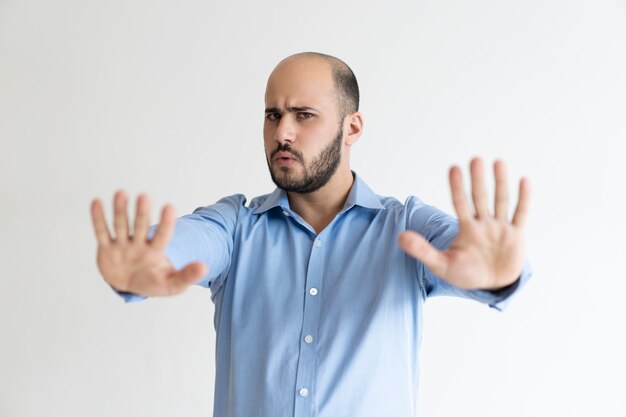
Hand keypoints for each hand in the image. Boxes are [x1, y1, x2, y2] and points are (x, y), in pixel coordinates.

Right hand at [90, 191, 206, 296]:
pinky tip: (97, 202)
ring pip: (121, 225)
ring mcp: (123, 245)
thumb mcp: (172, 284)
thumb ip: (186, 276)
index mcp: (156, 252)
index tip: (169, 206)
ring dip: (120, 210)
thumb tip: (205, 268)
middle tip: (144, 196)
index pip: (163, 236)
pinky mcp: (107, 249)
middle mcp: (139, 244)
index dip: (166, 223)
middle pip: (141, 227)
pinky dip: (98, 219)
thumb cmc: (153, 282)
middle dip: (142, 213)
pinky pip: (102, 233)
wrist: (131, 285)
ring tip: (121, 193)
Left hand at [398, 158, 529, 289]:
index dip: (457, 187)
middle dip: (478, 180)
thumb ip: (422, 250)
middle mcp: (483, 223)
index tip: (453, 168)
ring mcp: (500, 228)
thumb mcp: (441, 264)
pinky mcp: (516, 236)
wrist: (490, 285)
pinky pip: (520, 214)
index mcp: (465, 228)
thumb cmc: (465, 272)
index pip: (459, 203)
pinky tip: (524, 180)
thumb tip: (399, 237)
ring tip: (498, 162)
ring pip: (501, 202)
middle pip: (480, 198)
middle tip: (475, 159)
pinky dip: (523, 199)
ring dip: (500, 183)